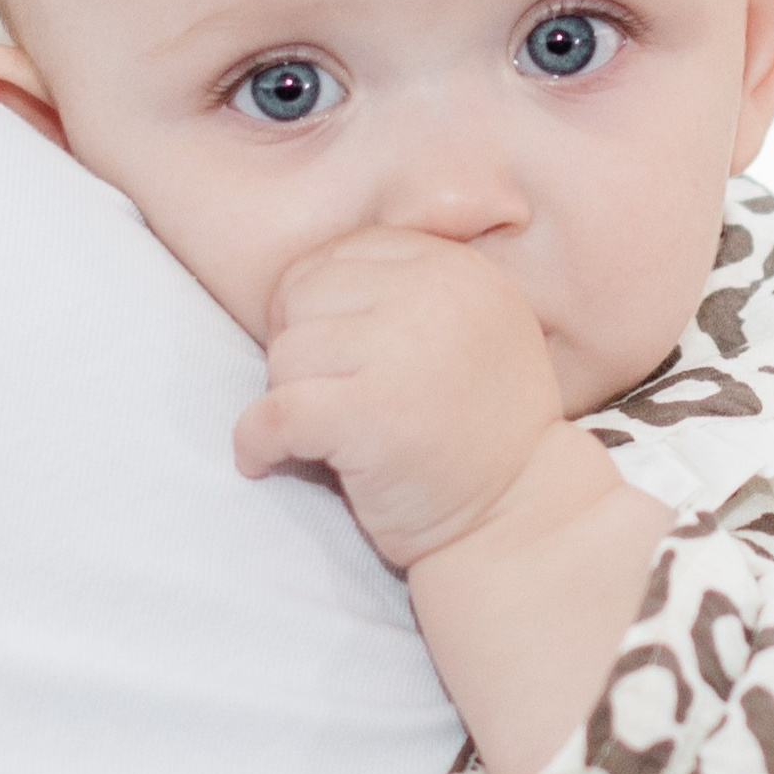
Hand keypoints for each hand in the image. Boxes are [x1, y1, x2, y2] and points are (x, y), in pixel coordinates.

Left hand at [233, 226, 567, 572]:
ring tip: (324, 433)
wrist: (518, 518)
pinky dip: (255, 442)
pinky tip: (263, 460)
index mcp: (457, 269)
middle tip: (327, 397)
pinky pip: (274, 413)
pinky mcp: (370, 417)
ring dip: (287, 398)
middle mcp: (435, 295)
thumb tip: (296, 280)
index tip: (326, 355)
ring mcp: (402, 353)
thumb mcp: (471, 329)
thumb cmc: (478, 431)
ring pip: (285, 354)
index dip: (315, 305)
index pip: (341, 254)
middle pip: (303, 296)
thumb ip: (410, 287)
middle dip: (301, 350)